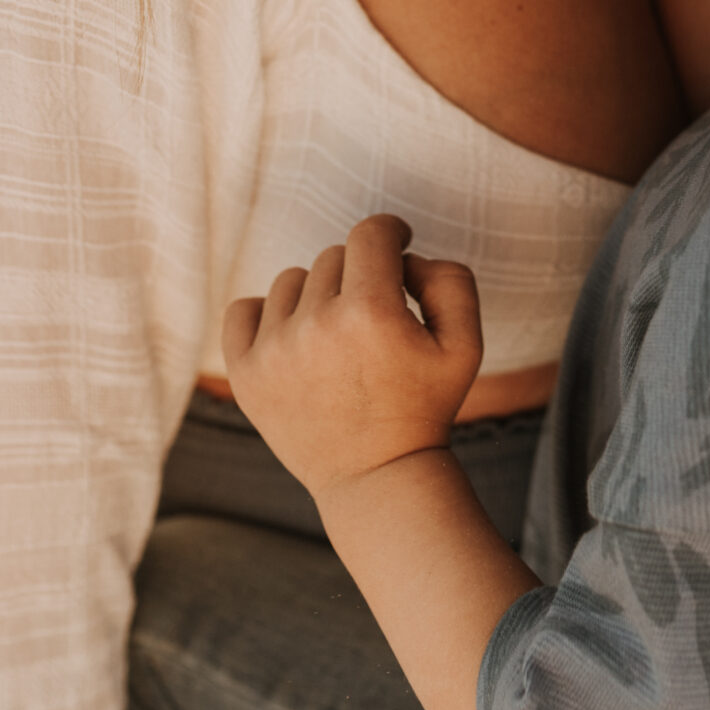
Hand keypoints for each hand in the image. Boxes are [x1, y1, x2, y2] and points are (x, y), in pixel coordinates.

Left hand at [221, 214, 483, 496]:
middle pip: (334, 258)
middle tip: (377, 317)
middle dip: (361, 277)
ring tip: (339, 338)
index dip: (390, 232)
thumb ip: (450, 280)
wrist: (377, 477)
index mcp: (370, 312)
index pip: (371, 234)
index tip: (396, 244)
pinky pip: (243, 309)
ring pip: (293, 280)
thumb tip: (407, 258)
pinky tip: (294, 337)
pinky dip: (267, 316)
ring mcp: (273, 350)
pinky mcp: (244, 374)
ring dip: (317, 296)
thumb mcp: (466, 344)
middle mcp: (315, 325)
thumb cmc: (424, 408)